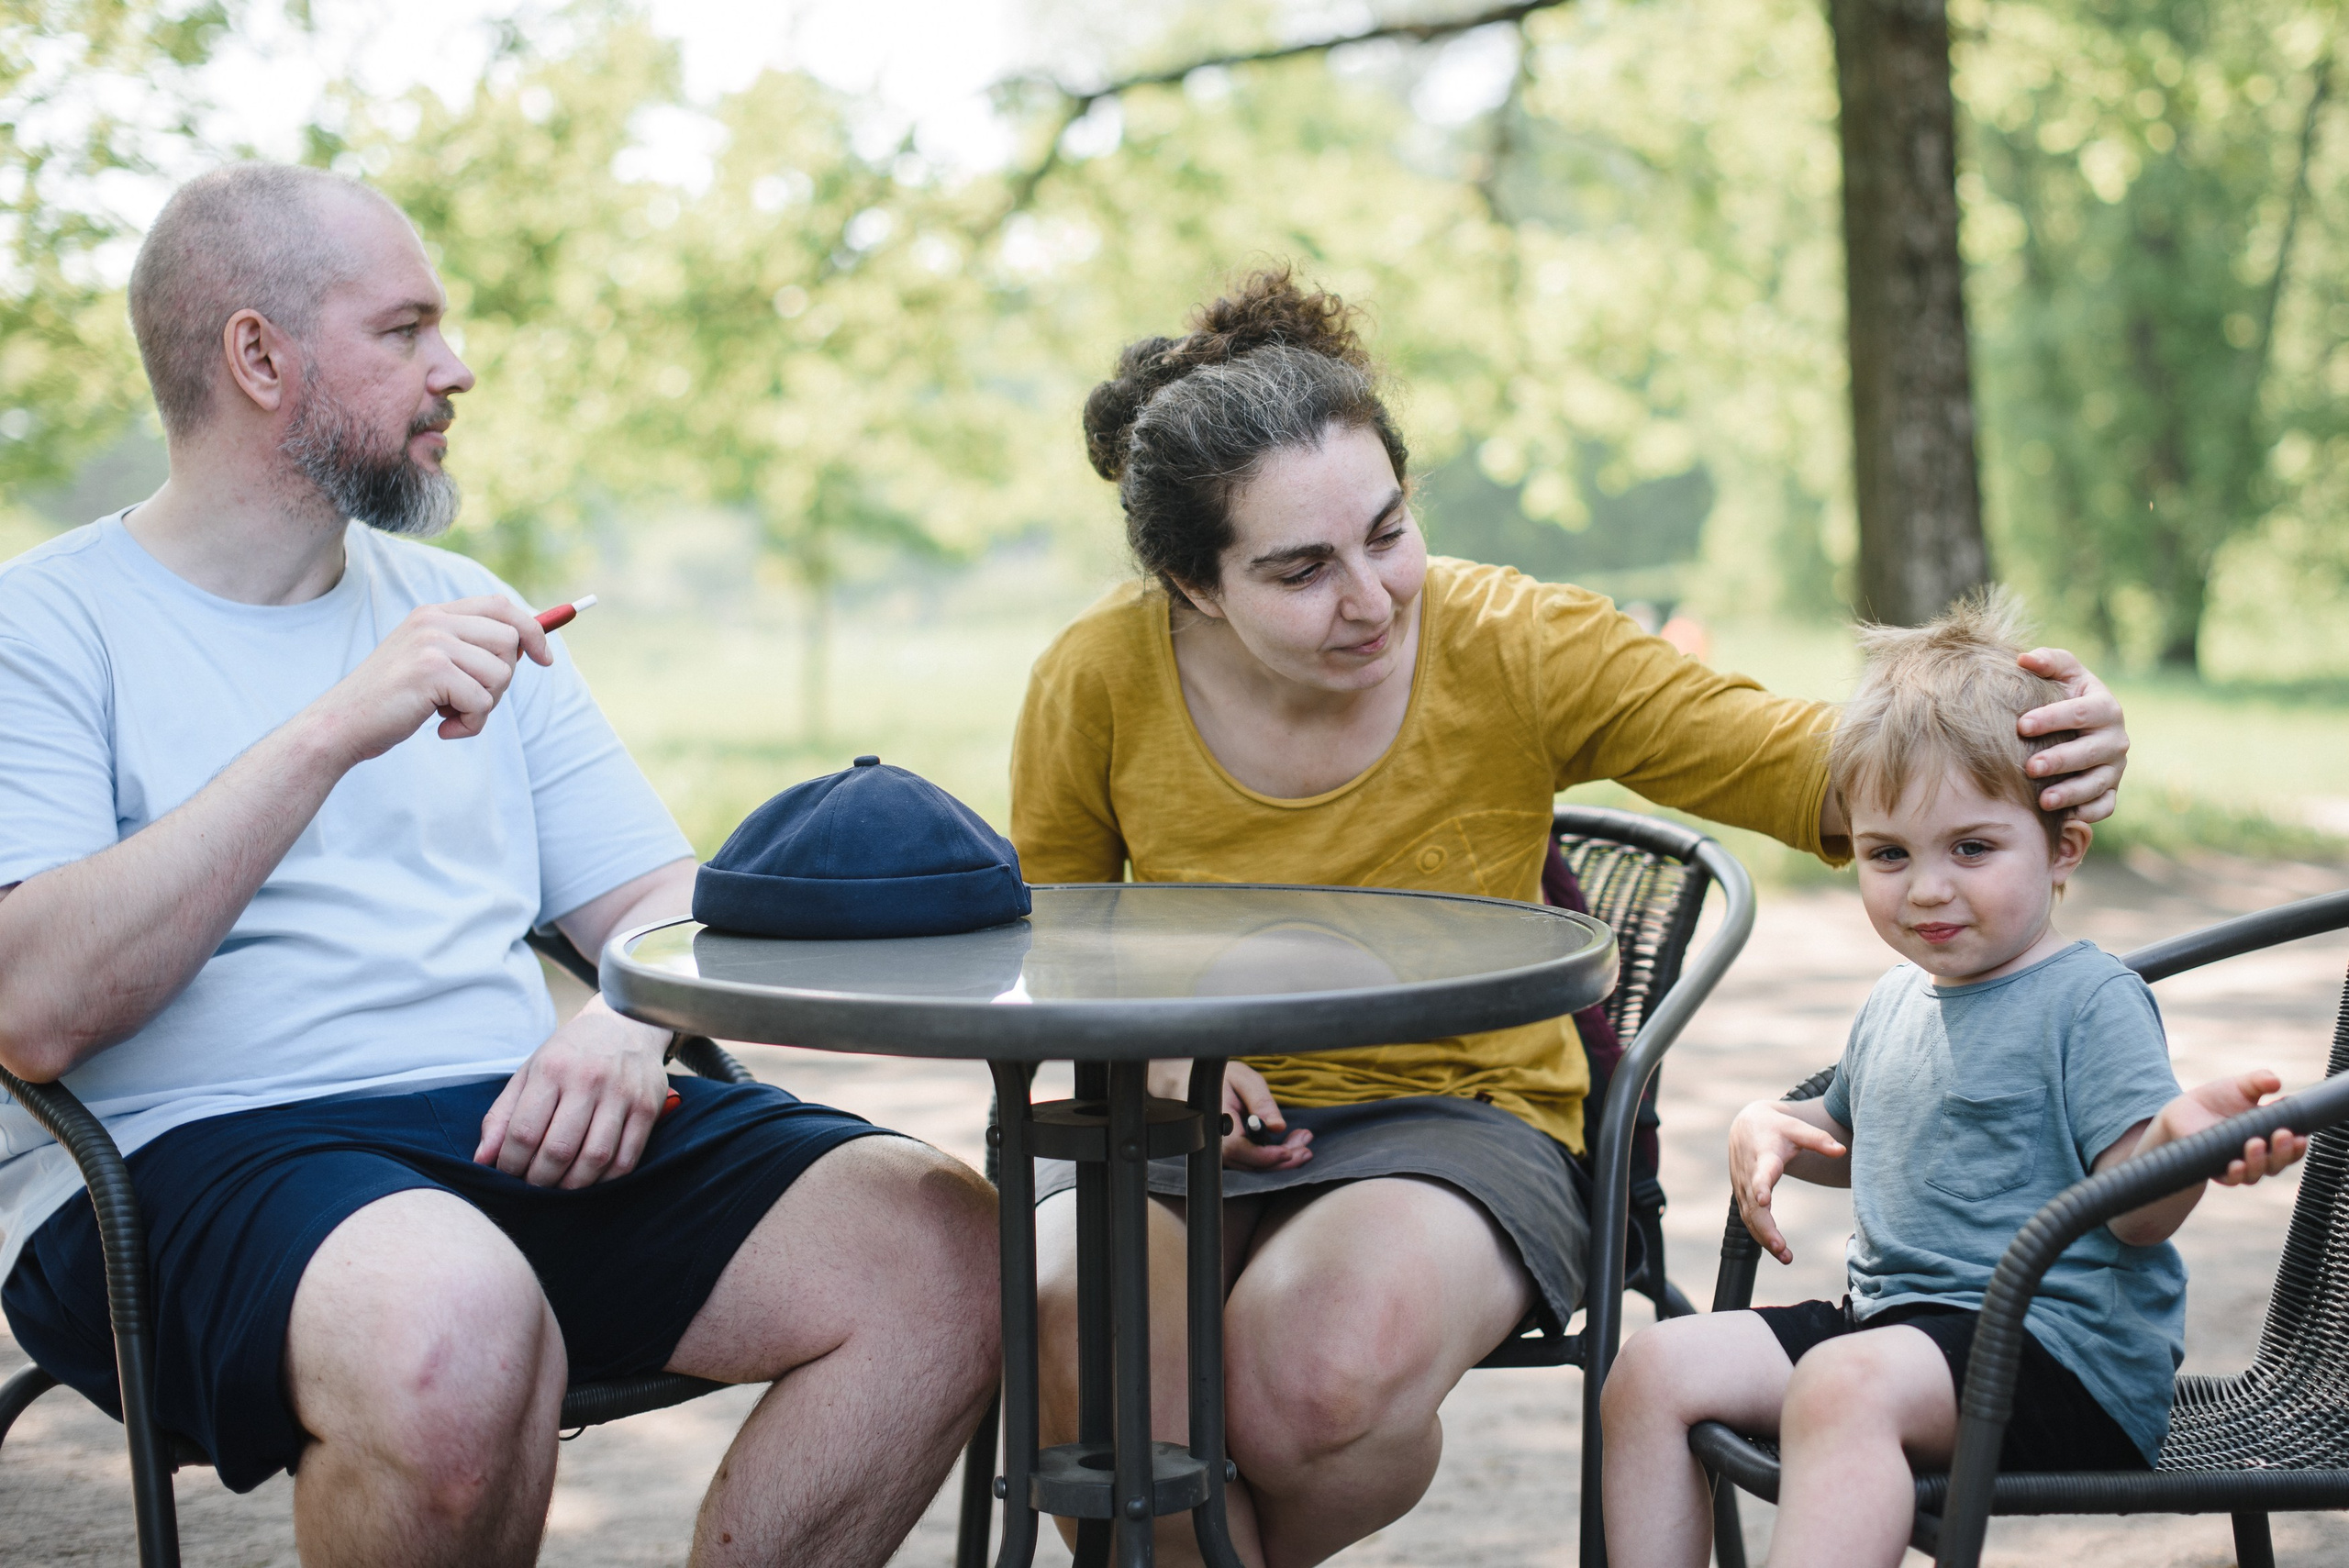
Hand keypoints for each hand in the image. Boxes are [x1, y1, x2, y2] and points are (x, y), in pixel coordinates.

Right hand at [309, 595, 552, 762]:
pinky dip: (471, 723)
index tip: (543, 660)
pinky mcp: (432, 670)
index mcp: (434, 614)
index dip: (531, 631)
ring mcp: (432, 643)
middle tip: (469, 700)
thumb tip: (528, 648)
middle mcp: (433, 620)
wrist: (343, 724)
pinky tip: (442, 728)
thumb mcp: (431, 663)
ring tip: (450, 714)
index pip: (501, 606)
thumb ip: (468, 649)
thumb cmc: (392, 701)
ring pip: (501, 674)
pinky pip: (483, 701)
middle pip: (509, 641)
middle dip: (502, 680)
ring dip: (485, 706)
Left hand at [475, 996, 672, 1187]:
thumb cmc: (570, 1054)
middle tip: (532, 1186)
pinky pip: (626, 1159)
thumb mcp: (529, 1072)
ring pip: (594, 1158)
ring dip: (572, 1185)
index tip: (508, 1173)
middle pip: (558, 1149)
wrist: (627, 1024)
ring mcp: (622, 1094)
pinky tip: (590, 1179)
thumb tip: (482, 1160)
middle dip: (539, 1180)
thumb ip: (502, 1115)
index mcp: (552, 1069)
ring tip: (559, 1186)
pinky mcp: (648, 1107)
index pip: (523, 1132)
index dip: (511, 1164)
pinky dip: (605, 1180)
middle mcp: (588, 1080)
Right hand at [1148, 1059, 1312, 1171]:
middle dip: (1282, 1160)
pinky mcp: (1230, 1151)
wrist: (1190, 1083)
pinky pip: (1251, 1160)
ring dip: (1282, 1158)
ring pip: (1253, 1165)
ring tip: (1304, 1140)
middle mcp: (1215, 1141)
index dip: (1264, 1156)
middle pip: (1249, 1163)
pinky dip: (1273, 1155)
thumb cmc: (1218, 1077)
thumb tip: (1277, 1127)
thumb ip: (1260, 1101)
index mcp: (1215, 1120)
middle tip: (1306, 1149)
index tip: (1288, 1152)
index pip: (1237, 1149)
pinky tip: (1291, 1143)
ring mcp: (1221, 1150)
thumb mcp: (1242, 1078)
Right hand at [1728, 1100, 1846, 1264]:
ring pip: (1749, 1218)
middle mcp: (1749, 1175)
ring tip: (1786, 1257)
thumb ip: (1819, 1140)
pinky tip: (1779, 1251)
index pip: (1760, 1173)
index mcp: (1763, 1157)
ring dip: (1764, 1238)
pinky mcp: (1743, 1197)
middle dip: (1765, 1228)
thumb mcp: (1797, 1129)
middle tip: (1780, 1248)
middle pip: (1753, 1206)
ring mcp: (1743, 1188)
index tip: (1764, 1200)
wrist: (1746, 1126)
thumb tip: (1842, 1151)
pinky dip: (1761, 1236)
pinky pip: (1749, 1220)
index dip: (1760, 1186)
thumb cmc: (1777, 1128)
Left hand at [2016, 648, 2127, 822]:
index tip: (2021, 725)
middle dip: (2061, 760)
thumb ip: (2049, 661)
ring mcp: (2114, 768)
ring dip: (2072, 793)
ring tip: (2043, 801)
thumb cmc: (2064, 695)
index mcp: (2104, 707)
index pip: (2081, 712)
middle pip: (2090, 752)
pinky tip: (2065, 817)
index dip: (2053, 718)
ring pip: (2098, 784)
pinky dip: (2088, 813)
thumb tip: (2024, 659)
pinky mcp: (2110, 790)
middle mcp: (2115, 739)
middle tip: (2030, 767)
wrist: (2079, 725)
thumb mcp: (2063, 673)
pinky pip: (2105, 806)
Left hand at [2163, 1070, 2308, 1186]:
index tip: (2301, 1135)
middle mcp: (2259, 1156)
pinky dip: (2236, 1174)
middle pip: (2278, 1163)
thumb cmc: (2219, 1098)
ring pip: (2257, 1173)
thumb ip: (2259, 1081)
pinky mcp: (2217, 1170)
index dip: (2298, 1146)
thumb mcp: (2241, 1086)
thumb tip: (2275, 1081)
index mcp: (2270, 1137)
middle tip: (2282, 1134)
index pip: (2292, 1148)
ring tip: (2256, 1142)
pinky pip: (2230, 1180)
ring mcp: (2239, 1165)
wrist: (2184, 1109)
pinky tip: (2236, 1164)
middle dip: (2283, 1152)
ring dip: (2260, 1161)